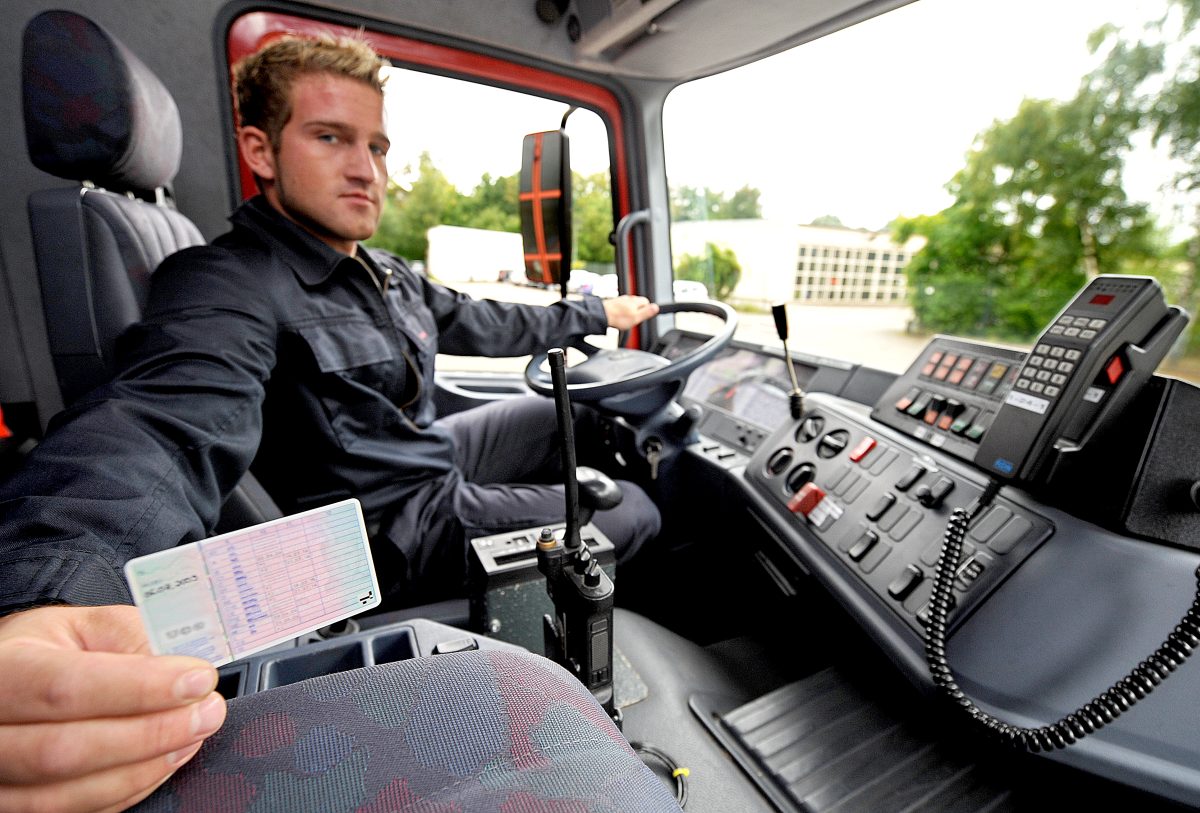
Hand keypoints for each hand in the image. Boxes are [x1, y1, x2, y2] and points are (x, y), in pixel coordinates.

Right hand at [0, 605, 225, 812]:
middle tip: (208, 712)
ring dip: (144, 768)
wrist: (12, 677)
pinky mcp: (15, 805)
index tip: (198, 680)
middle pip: (66, 750)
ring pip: (67, 794)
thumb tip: (186, 674)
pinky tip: (163, 761)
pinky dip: (128, 790)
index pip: (67, 687)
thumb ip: (136, 642)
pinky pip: (75, 812)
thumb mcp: (91, 625)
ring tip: (192, 735)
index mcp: (4, 669)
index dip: (139, 689)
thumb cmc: (52, 649)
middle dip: (152, 734)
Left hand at [602, 295, 659, 330]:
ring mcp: (620, 300)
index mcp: (635, 301)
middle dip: (637, 311)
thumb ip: (647, 312)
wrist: (601, 315)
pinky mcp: (612, 304)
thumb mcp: (636, 317)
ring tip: (625, 320)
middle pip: (637, 303)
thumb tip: (656, 307)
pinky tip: (618, 318)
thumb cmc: (618, 317)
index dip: (646, 310)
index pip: (646, 302)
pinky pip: (620, 308)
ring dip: (628, 312)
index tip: (642, 317)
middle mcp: (628, 298)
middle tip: (633, 320)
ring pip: (628, 305)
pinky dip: (621, 313)